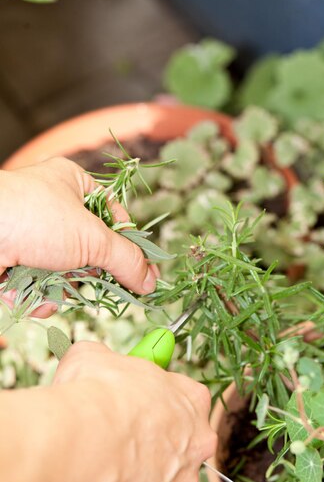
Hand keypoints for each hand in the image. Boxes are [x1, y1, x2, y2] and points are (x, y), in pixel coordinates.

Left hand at [0, 158, 157, 316]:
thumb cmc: (33, 218)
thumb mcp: (92, 238)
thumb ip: (126, 260)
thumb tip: (150, 281)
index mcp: (74, 184)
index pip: (115, 217)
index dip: (130, 247)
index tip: (144, 275)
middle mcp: (52, 207)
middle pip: (90, 251)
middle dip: (89, 273)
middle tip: (93, 283)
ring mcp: (31, 235)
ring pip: (65, 273)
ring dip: (62, 288)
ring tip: (52, 287)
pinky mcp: (14, 260)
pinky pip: (40, 285)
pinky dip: (38, 296)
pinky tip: (33, 296)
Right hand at [53, 341, 215, 481]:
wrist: (85, 441)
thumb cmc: (95, 393)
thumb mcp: (95, 358)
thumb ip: (107, 362)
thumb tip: (94, 361)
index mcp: (191, 399)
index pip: (185, 400)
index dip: (157, 405)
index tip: (134, 407)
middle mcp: (198, 441)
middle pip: (183, 445)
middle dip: (155, 446)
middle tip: (118, 443)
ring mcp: (184, 481)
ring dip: (143, 479)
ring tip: (107, 470)